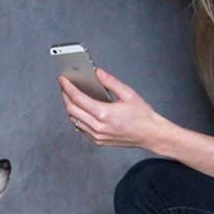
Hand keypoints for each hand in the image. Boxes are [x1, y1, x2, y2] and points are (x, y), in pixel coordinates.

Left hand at [58, 67, 172, 150]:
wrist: (150, 134)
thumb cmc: (142, 116)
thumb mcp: (128, 94)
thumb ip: (111, 82)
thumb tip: (97, 72)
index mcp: (105, 114)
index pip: (78, 99)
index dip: (68, 87)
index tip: (63, 79)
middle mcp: (99, 127)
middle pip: (72, 110)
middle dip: (65, 95)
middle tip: (64, 86)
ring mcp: (97, 136)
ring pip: (74, 120)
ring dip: (70, 107)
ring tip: (71, 96)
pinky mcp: (98, 141)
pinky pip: (81, 128)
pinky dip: (77, 117)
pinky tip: (80, 109)